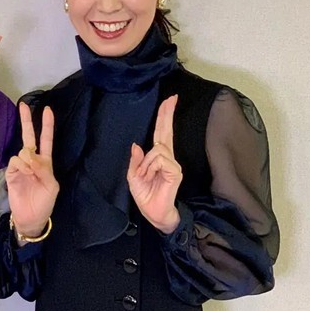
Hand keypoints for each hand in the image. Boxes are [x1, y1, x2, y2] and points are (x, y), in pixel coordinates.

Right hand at [5, 102, 59, 237]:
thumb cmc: (44, 203)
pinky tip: (24, 173)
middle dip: (27, 121)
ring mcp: (21, 166)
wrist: (31, 218)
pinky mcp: (11, 173)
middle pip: (29, 137)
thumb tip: (31, 157)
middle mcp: (32, 161)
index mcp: (45, 163)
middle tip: (24, 105)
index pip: (46, 140)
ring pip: (23, 150)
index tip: (47, 110)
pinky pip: (15, 160)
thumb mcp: (52, 186)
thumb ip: (44, 170)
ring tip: (31, 173)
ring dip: (28, 159)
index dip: (47, 125)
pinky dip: (21, 165)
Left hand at [127, 94, 181, 233]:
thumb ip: (135, 161)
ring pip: (156, 150)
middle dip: (167, 114)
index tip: (169, 101)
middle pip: (166, 131)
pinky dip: (150, 168)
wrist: (153, 213)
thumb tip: (137, 145)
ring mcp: (172, 163)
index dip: (164, 117)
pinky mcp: (175, 170)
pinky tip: (151, 177)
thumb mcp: (134, 177)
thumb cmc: (145, 196)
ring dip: (145, 164)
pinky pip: (159, 160)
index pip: (161, 133)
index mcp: (157, 157)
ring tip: (145, 176)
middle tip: (172, 97)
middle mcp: (167, 157)